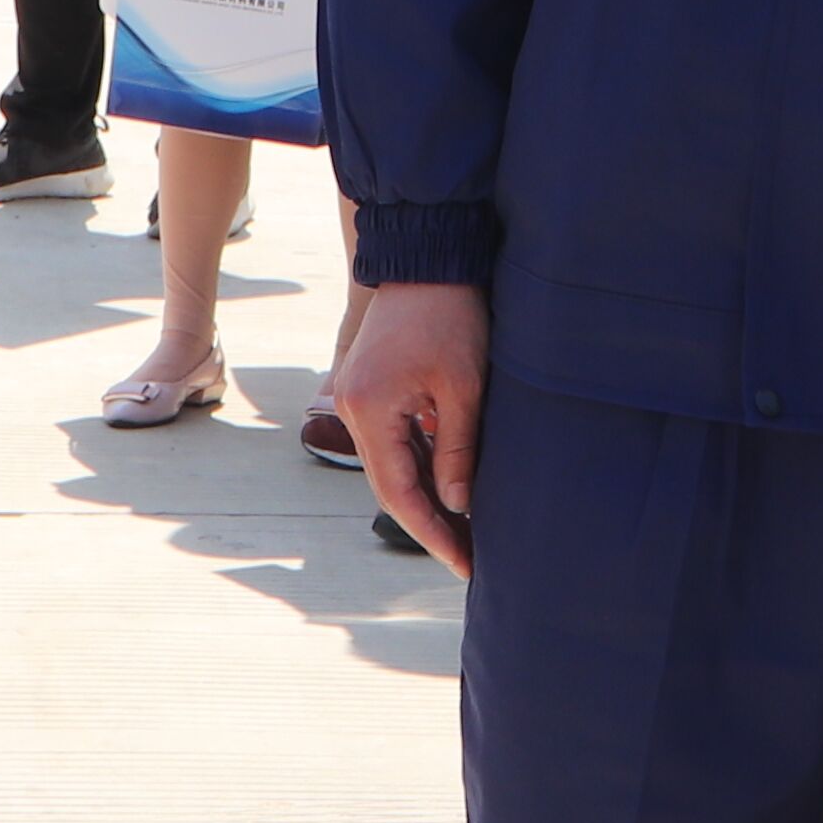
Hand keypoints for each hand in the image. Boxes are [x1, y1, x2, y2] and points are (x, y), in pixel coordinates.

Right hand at [332, 280, 490, 572]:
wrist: (428, 259)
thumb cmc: (451, 316)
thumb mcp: (463, 387)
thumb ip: (457, 449)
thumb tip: (458, 505)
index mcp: (369, 410)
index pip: (399, 493)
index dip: (432, 533)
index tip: (465, 562)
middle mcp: (352, 409)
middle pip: (390, 486)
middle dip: (430, 524)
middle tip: (469, 557)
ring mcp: (357, 399)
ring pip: (391, 467)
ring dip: (426, 498)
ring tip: (466, 532)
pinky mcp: (370, 390)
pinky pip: (393, 443)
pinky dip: (420, 468)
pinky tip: (449, 490)